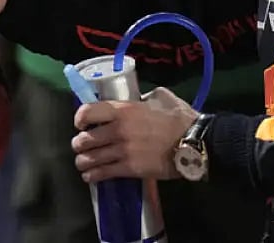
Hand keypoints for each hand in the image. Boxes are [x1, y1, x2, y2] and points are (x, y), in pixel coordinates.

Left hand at [71, 87, 197, 182]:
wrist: (194, 142)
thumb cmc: (179, 118)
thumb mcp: (161, 97)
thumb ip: (144, 97)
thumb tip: (138, 100)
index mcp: (123, 110)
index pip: (87, 112)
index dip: (80, 118)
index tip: (81, 123)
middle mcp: (118, 130)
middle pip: (85, 139)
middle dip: (79, 144)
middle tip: (81, 146)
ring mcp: (123, 151)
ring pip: (91, 158)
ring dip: (83, 161)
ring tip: (83, 163)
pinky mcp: (130, 169)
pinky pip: (104, 173)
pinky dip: (93, 176)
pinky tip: (90, 177)